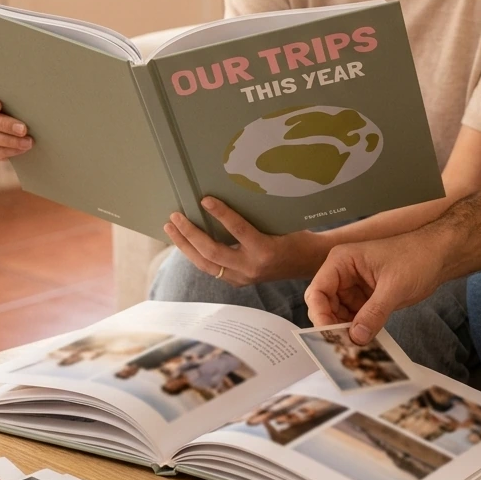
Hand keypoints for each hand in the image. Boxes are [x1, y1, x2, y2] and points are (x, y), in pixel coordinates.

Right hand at [0, 81, 32, 159]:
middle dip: (3, 124)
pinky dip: (7, 151)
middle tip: (23, 129)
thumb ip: (22, 90)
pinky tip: (22, 149)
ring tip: (28, 142)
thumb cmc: (28, 98)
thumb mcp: (25, 91)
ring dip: (8, 140)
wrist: (31, 120)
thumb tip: (33, 93)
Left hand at [164, 197, 327, 286]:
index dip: (220, 214)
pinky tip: (185, 242)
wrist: (309, 262)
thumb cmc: (297, 237)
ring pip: (206, 264)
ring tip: (172, 229)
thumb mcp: (282, 223)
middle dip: (190, 234)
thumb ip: (256, 216)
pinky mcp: (239, 281)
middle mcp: (251, 267)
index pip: (238, 230)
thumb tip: (229, 198)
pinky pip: (211, 268)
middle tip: (175, 217)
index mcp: (265, 250)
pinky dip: (196, 254)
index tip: (205, 199)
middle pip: (212, 252)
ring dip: (186, 246)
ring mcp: (243, 277)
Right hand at [305, 232, 445, 341]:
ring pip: (338, 315)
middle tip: (344, 346)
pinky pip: (354, 318)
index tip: (330, 335)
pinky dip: (358, 331)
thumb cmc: (416, 257)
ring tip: (356, 347)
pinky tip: (365, 341)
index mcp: (341, 261)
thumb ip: (374, 313)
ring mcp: (353, 287)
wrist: (439, 255)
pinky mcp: (365, 298)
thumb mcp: (394, 286)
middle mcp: (342, 274)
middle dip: (332, 326)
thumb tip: (356, 337)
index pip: (317, 291)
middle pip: (324, 306)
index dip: (320, 315)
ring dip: (345, 331)